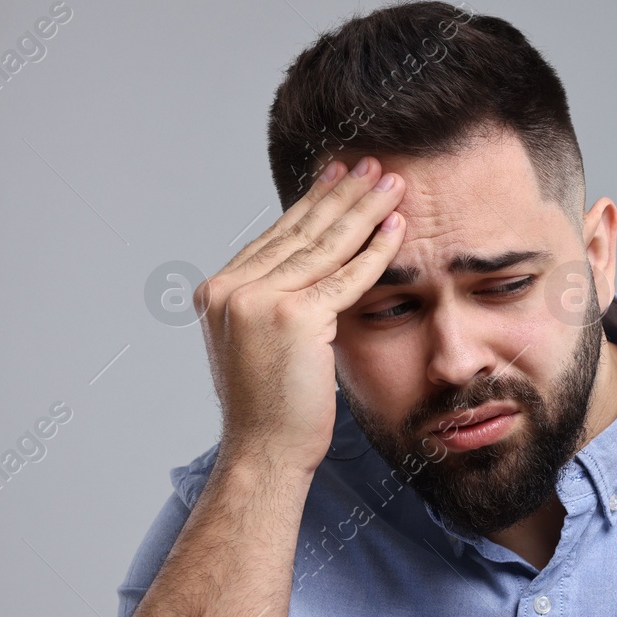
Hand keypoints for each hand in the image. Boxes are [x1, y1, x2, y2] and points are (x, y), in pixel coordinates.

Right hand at [195, 156, 406, 479]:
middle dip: (340, 194)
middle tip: (370, 164)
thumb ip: (273, 307)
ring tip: (391, 182)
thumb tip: (303, 278)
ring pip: (325, 245)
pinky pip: (346, 276)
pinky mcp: (295, 318)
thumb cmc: (271, 410)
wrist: (264, 452)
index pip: (275, 236)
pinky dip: (376, 250)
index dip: (311, 204)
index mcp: (219, 291)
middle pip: (300, 231)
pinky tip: (397, 227)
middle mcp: (233, 289)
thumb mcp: (260, 346)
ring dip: (363, 210)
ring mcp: (260, 301)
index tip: (337, 176)